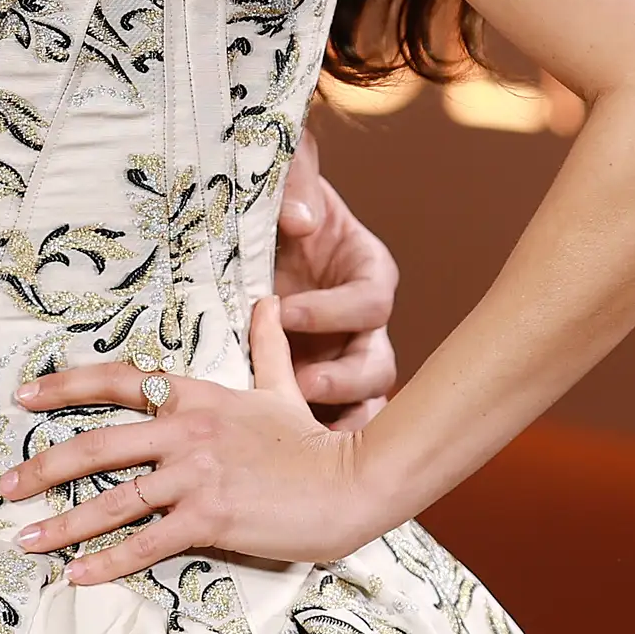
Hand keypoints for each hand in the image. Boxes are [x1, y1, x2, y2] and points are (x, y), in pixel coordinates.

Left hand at [0, 300, 386, 580]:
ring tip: (24, 539)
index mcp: (196, 397)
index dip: (65, 386)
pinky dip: (107, 562)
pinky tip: (76, 575)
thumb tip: (265, 300)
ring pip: (113, 500)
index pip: (118, 380)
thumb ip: (266, 346)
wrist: (353, 481)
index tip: (24, 397)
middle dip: (44, 467)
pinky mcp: (210, 519)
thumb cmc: (315, 440)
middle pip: (97, 445)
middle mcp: (185, 432)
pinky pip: (147, 542)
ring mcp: (195, 476)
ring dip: (63, 523)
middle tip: (4, 485)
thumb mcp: (283, 388)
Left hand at [270, 153, 397, 419]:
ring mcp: (344, 358)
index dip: (333, 310)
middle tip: (299, 383)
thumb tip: (298, 219)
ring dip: (334, 419)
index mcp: (368, 270)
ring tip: (295, 432)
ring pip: (364, 403)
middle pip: (379, 364)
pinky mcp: (316, 385)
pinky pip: (332, 424)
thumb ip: (296, 183)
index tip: (284, 309)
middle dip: (343, 380)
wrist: (256, 228)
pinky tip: (285, 458)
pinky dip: (316, 444)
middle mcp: (365, 321)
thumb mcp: (287, 175)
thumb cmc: (279, 199)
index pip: (371, 299)